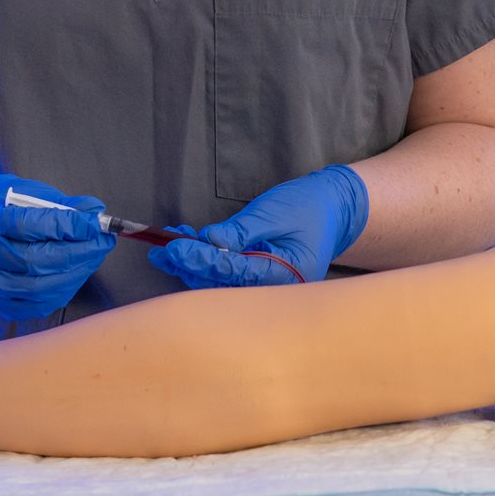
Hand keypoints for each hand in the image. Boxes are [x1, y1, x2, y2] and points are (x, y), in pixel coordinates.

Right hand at [0, 173, 115, 319]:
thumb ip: (62, 204)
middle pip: (36, 260)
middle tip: (103, 242)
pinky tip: (77, 274)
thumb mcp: (31, 194)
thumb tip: (95, 213)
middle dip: (78, 252)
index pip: (30, 225)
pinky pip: (38, 304)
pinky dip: (64, 290)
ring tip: (94, 256)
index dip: (68, 225)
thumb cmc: (8, 209)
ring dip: (75, 273)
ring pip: (39, 287)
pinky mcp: (0, 303)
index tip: (95, 223)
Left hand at [149, 164, 369, 287]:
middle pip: (224, 284)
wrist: (332, 208)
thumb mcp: (275, 212)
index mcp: (288, 274)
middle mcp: (276, 288)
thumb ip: (241, 230)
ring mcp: (266, 286)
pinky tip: (184, 245)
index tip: (176, 248)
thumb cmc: (308, 207)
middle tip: (161, 251)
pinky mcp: (256, 277)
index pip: (237, 272)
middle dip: (191, 266)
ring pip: (221, 282)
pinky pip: (227, 274)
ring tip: (164, 248)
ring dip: (192, 265)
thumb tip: (208, 242)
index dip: (203, 260)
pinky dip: (204, 260)